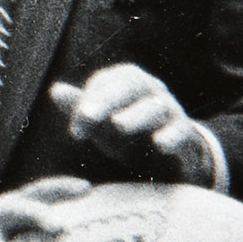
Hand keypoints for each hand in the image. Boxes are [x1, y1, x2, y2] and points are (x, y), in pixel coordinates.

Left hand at [50, 64, 214, 185]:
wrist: (170, 159)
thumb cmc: (127, 135)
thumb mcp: (101, 125)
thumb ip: (80, 110)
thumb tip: (56, 91)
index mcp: (127, 83)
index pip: (106, 83)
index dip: (88, 101)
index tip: (76, 129)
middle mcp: (150, 91)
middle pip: (132, 85)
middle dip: (108, 99)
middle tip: (87, 115)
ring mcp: (171, 110)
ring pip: (157, 107)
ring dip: (136, 116)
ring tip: (118, 126)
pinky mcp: (186, 135)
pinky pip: (182, 131)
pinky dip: (172, 136)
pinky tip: (160, 145)